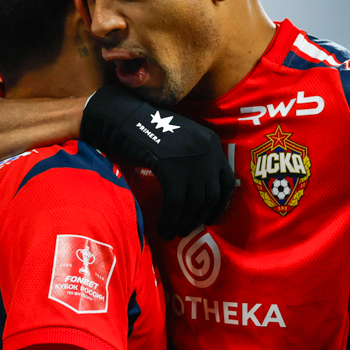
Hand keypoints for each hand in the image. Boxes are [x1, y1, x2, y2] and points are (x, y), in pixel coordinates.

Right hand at [80, 85, 233, 238]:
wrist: (123, 117)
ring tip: (174, 232)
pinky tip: (163, 228)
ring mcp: (190, 158)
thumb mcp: (181, 141)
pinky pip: (175, 203)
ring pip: (195, 202)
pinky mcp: (172, 167)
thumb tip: (198, 195)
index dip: (220, 203)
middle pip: (212, 194)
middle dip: (200, 216)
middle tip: (188, 229)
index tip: (210, 217)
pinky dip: (170, 220)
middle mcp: (206, 150)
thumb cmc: (147, 130)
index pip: (226, 179)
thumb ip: (194, 160)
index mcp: (211, 142)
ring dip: (185, 222)